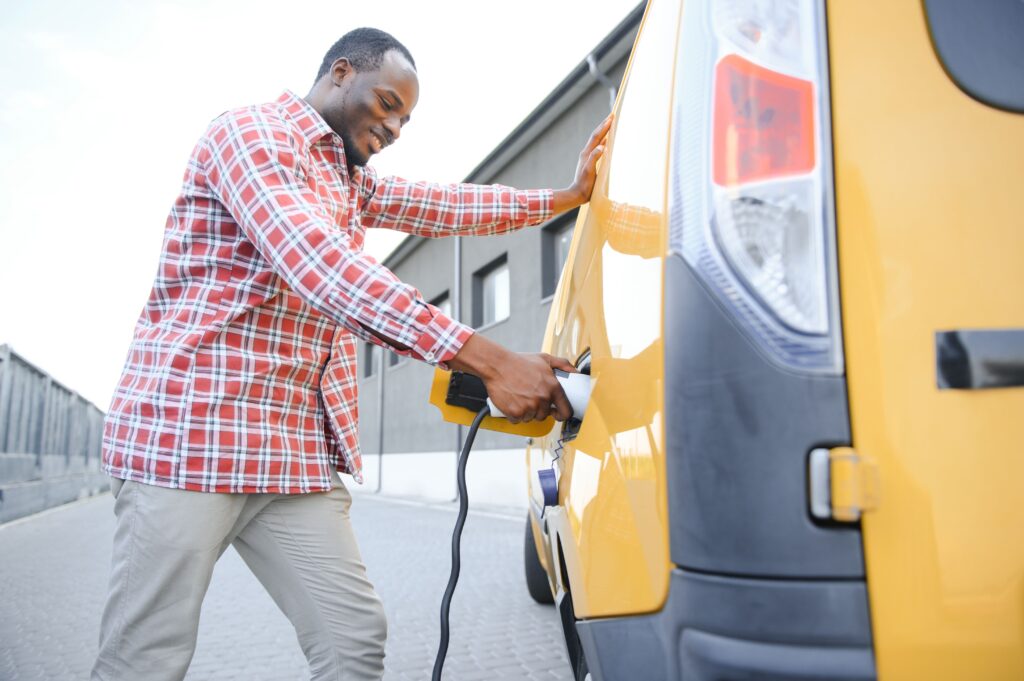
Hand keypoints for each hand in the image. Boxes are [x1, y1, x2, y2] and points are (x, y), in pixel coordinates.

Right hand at [447, 334, 576, 423]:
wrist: (497, 365)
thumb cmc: (519, 362)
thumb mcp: (544, 359)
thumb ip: (563, 364)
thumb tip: (576, 372)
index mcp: (553, 387)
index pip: (566, 411)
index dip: (562, 414)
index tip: (556, 413)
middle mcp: (543, 399)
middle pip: (544, 415)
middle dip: (538, 409)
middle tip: (530, 397)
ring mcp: (529, 407)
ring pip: (530, 418)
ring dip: (526, 412)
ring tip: (520, 398)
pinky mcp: (515, 413)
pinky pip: (517, 420)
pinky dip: (514, 415)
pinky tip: (512, 403)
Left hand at [552, 113, 612, 213]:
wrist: (576, 195)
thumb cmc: (584, 185)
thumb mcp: (589, 171)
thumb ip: (594, 158)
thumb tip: (602, 146)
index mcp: (587, 154)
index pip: (597, 136)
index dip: (604, 127)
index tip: (611, 117)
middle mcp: (586, 153)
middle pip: (596, 136)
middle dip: (603, 125)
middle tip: (611, 116)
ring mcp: (587, 157)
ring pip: (596, 141)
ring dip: (603, 132)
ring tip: (609, 125)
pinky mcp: (589, 162)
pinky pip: (597, 148)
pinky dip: (602, 142)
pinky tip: (606, 142)